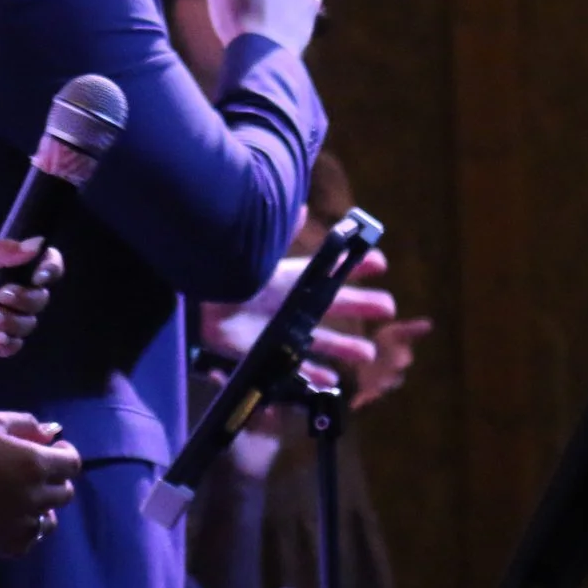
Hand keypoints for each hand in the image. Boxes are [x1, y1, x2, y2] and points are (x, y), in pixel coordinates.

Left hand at [0, 238, 63, 374]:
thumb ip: (1, 251)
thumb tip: (37, 244)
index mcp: (8, 270)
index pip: (44, 266)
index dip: (50, 269)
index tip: (39, 275)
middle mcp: (13, 294)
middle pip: (40, 298)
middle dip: (25, 298)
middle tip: (0, 296)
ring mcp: (6, 320)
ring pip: (29, 323)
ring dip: (13, 321)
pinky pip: (16, 345)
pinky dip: (8, 342)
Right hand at [0, 411, 80, 557]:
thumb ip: (28, 425)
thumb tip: (52, 434)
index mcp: (34, 463)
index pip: (72, 465)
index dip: (66, 456)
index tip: (54, 451)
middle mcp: (35, 496)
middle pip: (65, 492)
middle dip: (54, 479)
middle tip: (32, 474)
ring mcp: (24, 524)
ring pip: (51, 518)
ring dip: (43, 507)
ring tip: (21, 499)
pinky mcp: (10, 545)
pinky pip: (32, 538)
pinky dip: (26, 527)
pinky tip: (9, 517)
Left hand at [197, 249, 393, 388]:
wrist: (199, 310)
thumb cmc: (229, 279)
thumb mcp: (258, 258)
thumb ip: (278, 235)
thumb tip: (299, 208)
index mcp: (289, 279)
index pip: (329, 271)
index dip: (354, 266)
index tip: (380, 263)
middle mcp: (291, 304)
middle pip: (334, 304)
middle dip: (362, 305)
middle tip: (388, 307)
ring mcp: (282, 330)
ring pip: (322, 339)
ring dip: (346, 346)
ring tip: (368, 354)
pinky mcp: (269, 352)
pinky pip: (297, 366)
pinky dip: (315, 373)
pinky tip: (332, 379)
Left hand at [351, 316, 434, 409]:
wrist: (368, 352)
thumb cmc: (386, 341)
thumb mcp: (396, 332)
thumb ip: (412, 330)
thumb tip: (430, 323)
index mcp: (401, 361)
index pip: (403, 361)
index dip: (402, 360)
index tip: (401, 360)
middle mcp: (393, 376)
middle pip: (394, 379)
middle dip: (390, 379)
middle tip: (384, 381)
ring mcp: (379, 384)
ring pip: (380, 390)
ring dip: (377, 392)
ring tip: (372, 393)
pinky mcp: (366, 390)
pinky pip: (364, 398)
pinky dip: (360, 402)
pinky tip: (354, 405)